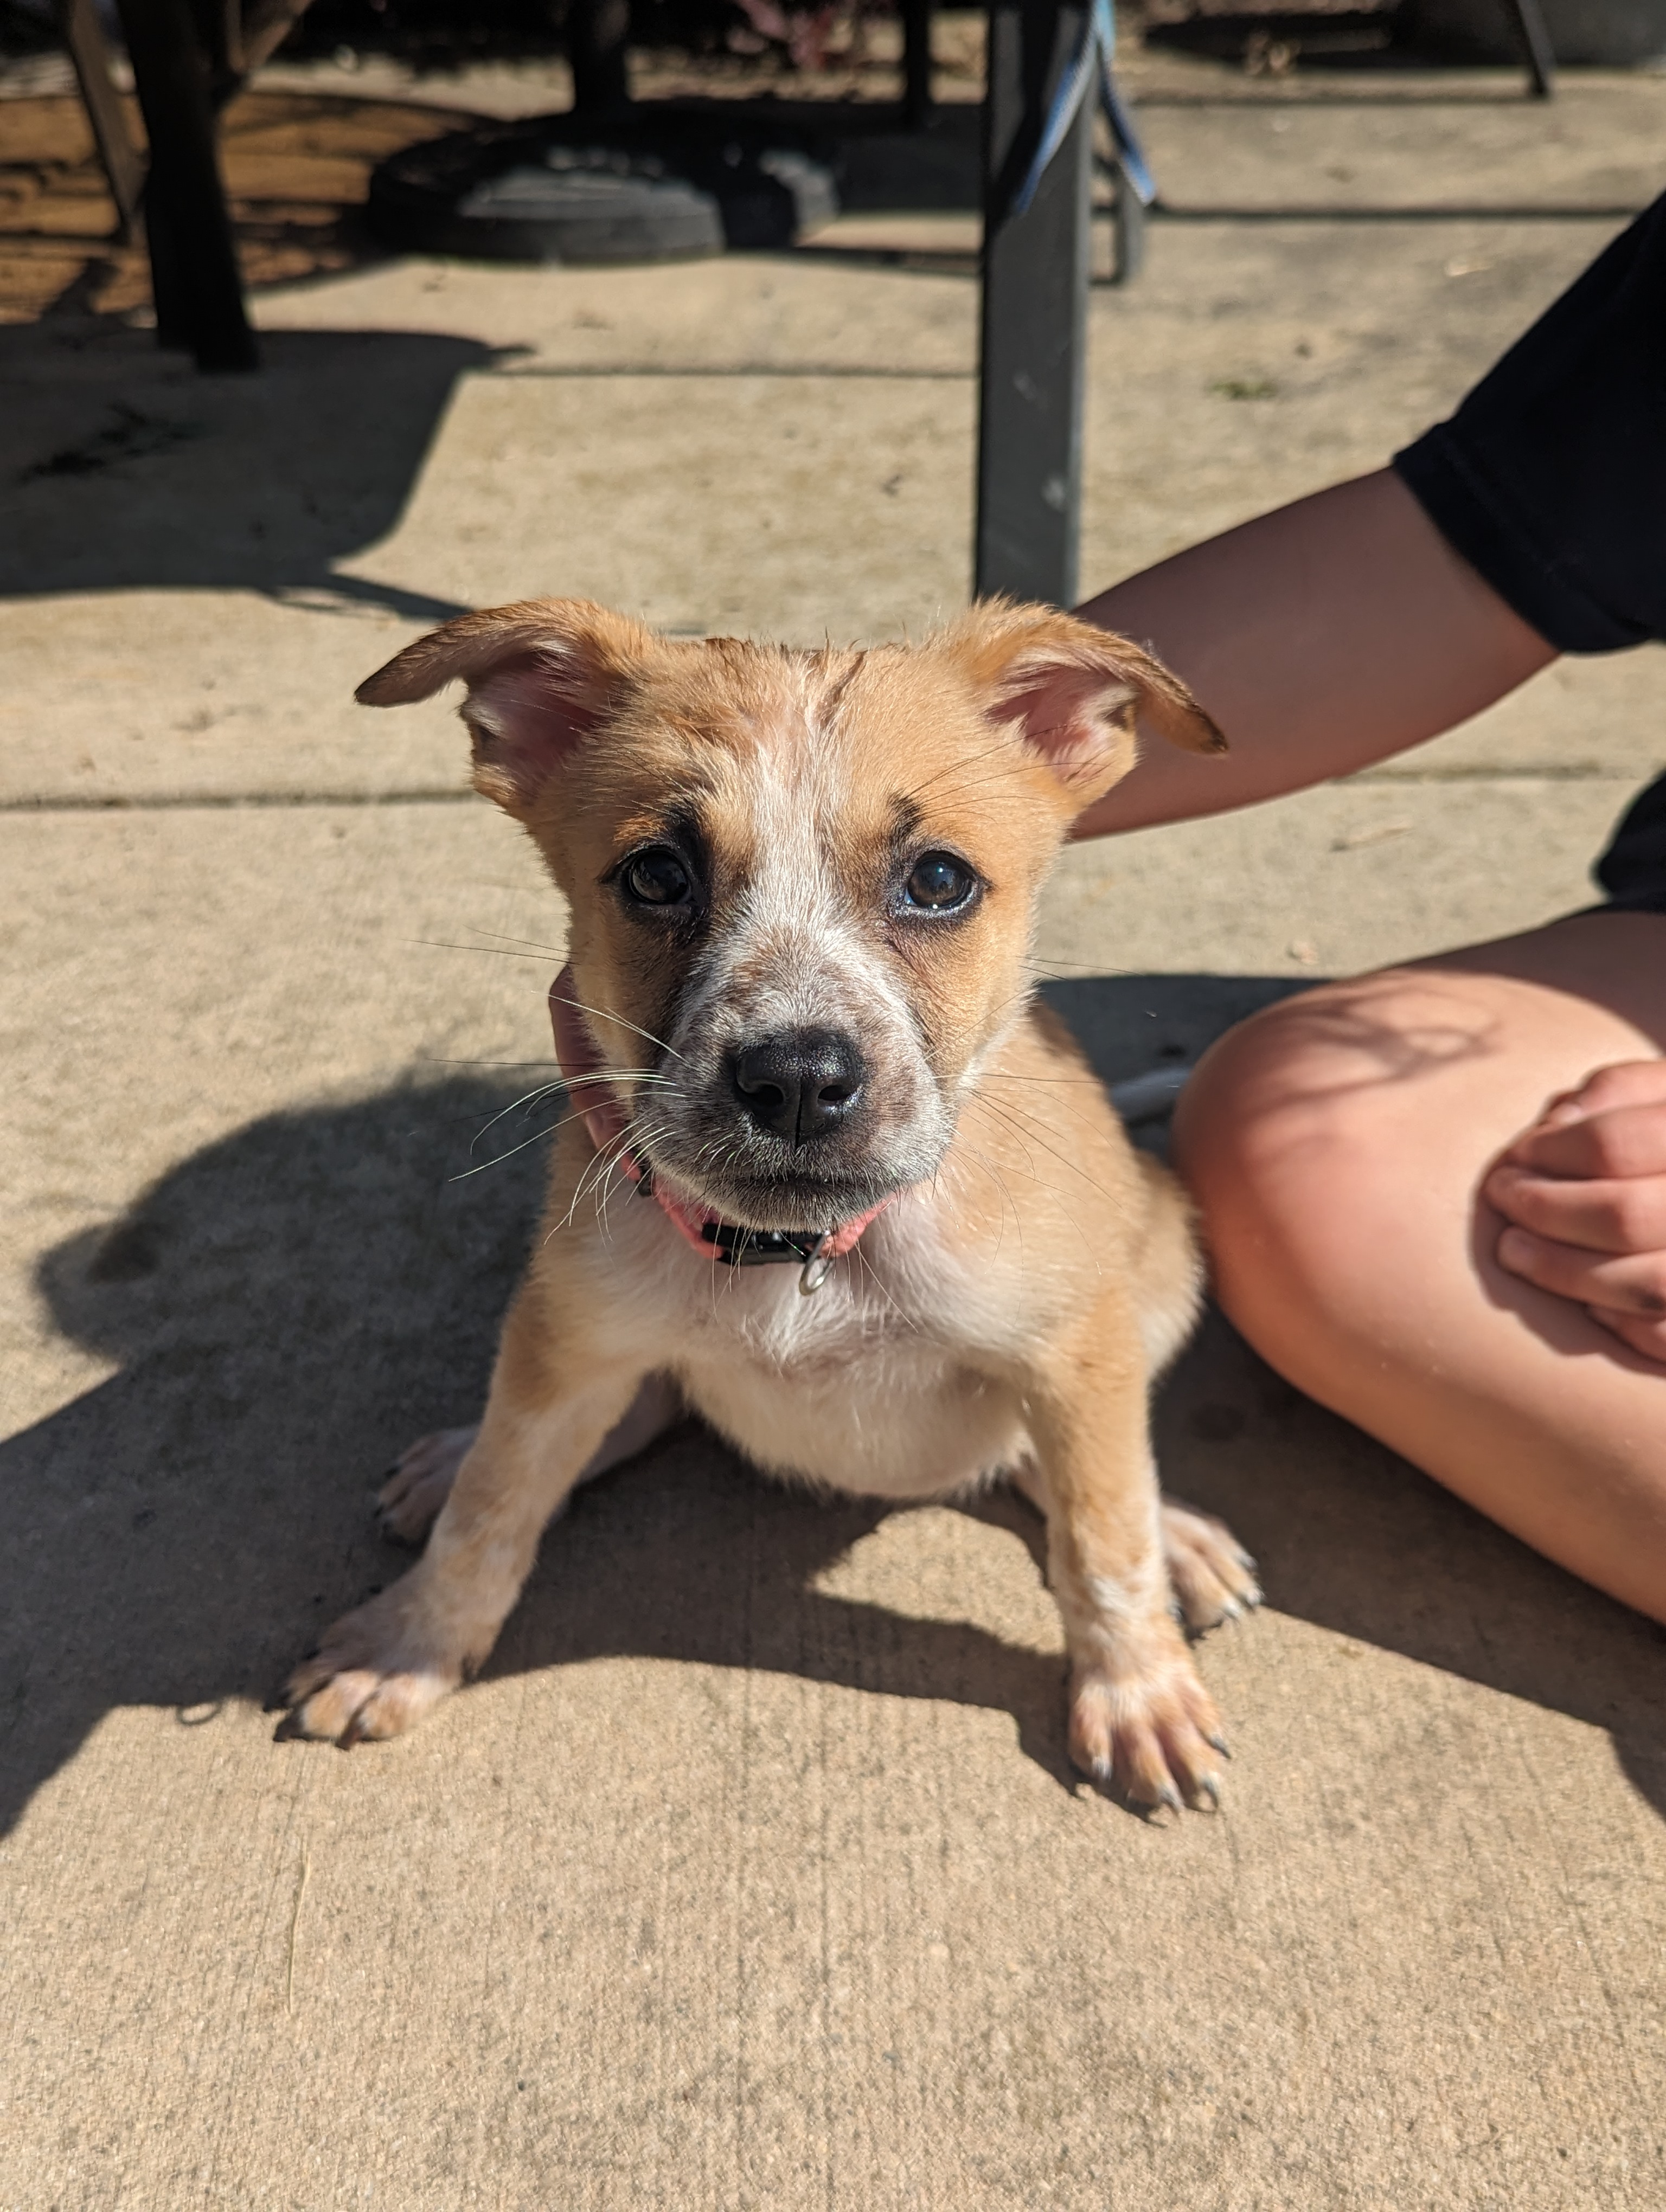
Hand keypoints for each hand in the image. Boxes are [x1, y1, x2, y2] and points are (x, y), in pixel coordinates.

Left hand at [1485, 1060, 1665, 1363]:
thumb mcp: (1661, 1095)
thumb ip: (1615, 1093)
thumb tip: (1559, 1123)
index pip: (1616, 1145)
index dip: (1552, 1151)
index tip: (1517, 1156)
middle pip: (1623, 1217)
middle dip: (1545, 1209)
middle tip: (1504, 1198)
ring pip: (1644, 1286)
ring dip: (1562, 1271)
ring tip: (1515, 1250)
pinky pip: (1663, 1337)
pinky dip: (1618, 1321)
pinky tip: (1586, 1300)